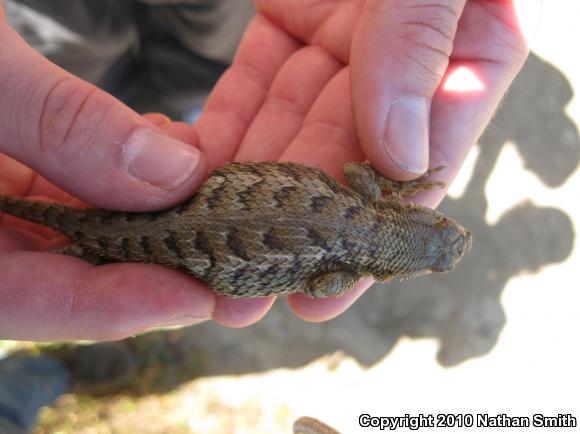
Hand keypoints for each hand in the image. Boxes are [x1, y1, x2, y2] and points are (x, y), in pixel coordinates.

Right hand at [0, 5, 270, 340]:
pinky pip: (65, 186)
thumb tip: (171, 174)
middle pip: (61, 276)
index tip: (200, 298)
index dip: (117, 306)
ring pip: (73, 231)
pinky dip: (118, 175)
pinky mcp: (2, 165)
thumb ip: (58, 123)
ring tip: (210, 205)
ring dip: (147, 219)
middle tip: (229, 262)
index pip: (25, 301)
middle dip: (151, 268)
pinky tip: (162, 149)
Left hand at [191, 0, 528, 319]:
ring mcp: (340, 52)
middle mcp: (401, 69)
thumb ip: (422, 48)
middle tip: (246, 295)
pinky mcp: (284, 28)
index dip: (367, 231)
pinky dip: (220, 138)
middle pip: (343, 164)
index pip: (419, 162)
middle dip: (293, 232)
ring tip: (211, 260)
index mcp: (463, 60)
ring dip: (248, 199)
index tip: (323, 290)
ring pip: (288, 138)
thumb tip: (402, 160)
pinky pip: (249, 94)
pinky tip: (189, 185)